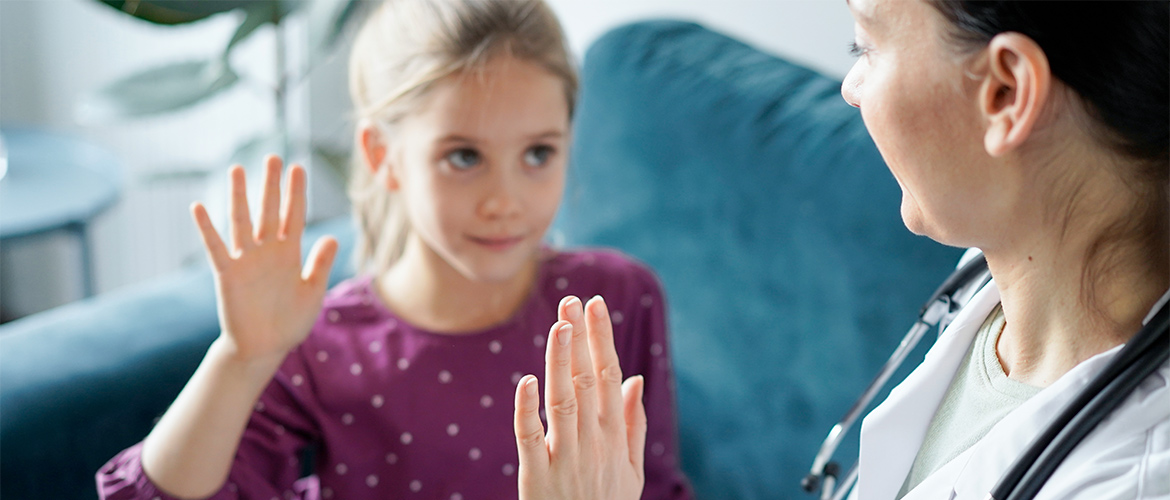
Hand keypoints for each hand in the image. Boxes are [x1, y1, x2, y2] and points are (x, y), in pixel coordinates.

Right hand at [190, 155, 337, 363]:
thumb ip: (321, 264)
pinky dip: (207, 229)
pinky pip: (216, 248)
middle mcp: (267, 251)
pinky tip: (198, 207)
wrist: (265, 348)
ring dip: (240, 197)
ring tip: (237, 169)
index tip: (298, 167)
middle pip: (269, 211)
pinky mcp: (228, 275)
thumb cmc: (290, 322)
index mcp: (290, 254)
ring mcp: (246, 261)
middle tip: (273, 157)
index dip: (296, 193)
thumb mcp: (313, 292)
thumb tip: (332, 237)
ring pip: (242, 222)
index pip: (295, 216)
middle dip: (271, 185)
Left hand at [514, 295, 646, 499]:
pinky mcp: (537, 479)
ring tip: (559, 325)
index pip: (609, 377)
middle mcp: (594, 444)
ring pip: (563, 402)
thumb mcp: (631, 471)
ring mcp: (565, 460)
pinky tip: (526, 381)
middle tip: (573, 300)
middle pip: (587, 382)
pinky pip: (530, 439)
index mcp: (615, 438)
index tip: (595, 306)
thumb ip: (633, 424)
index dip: (601, 340)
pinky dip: (527, 410)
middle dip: (581, 339)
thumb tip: (635, 378)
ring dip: (560, 362)